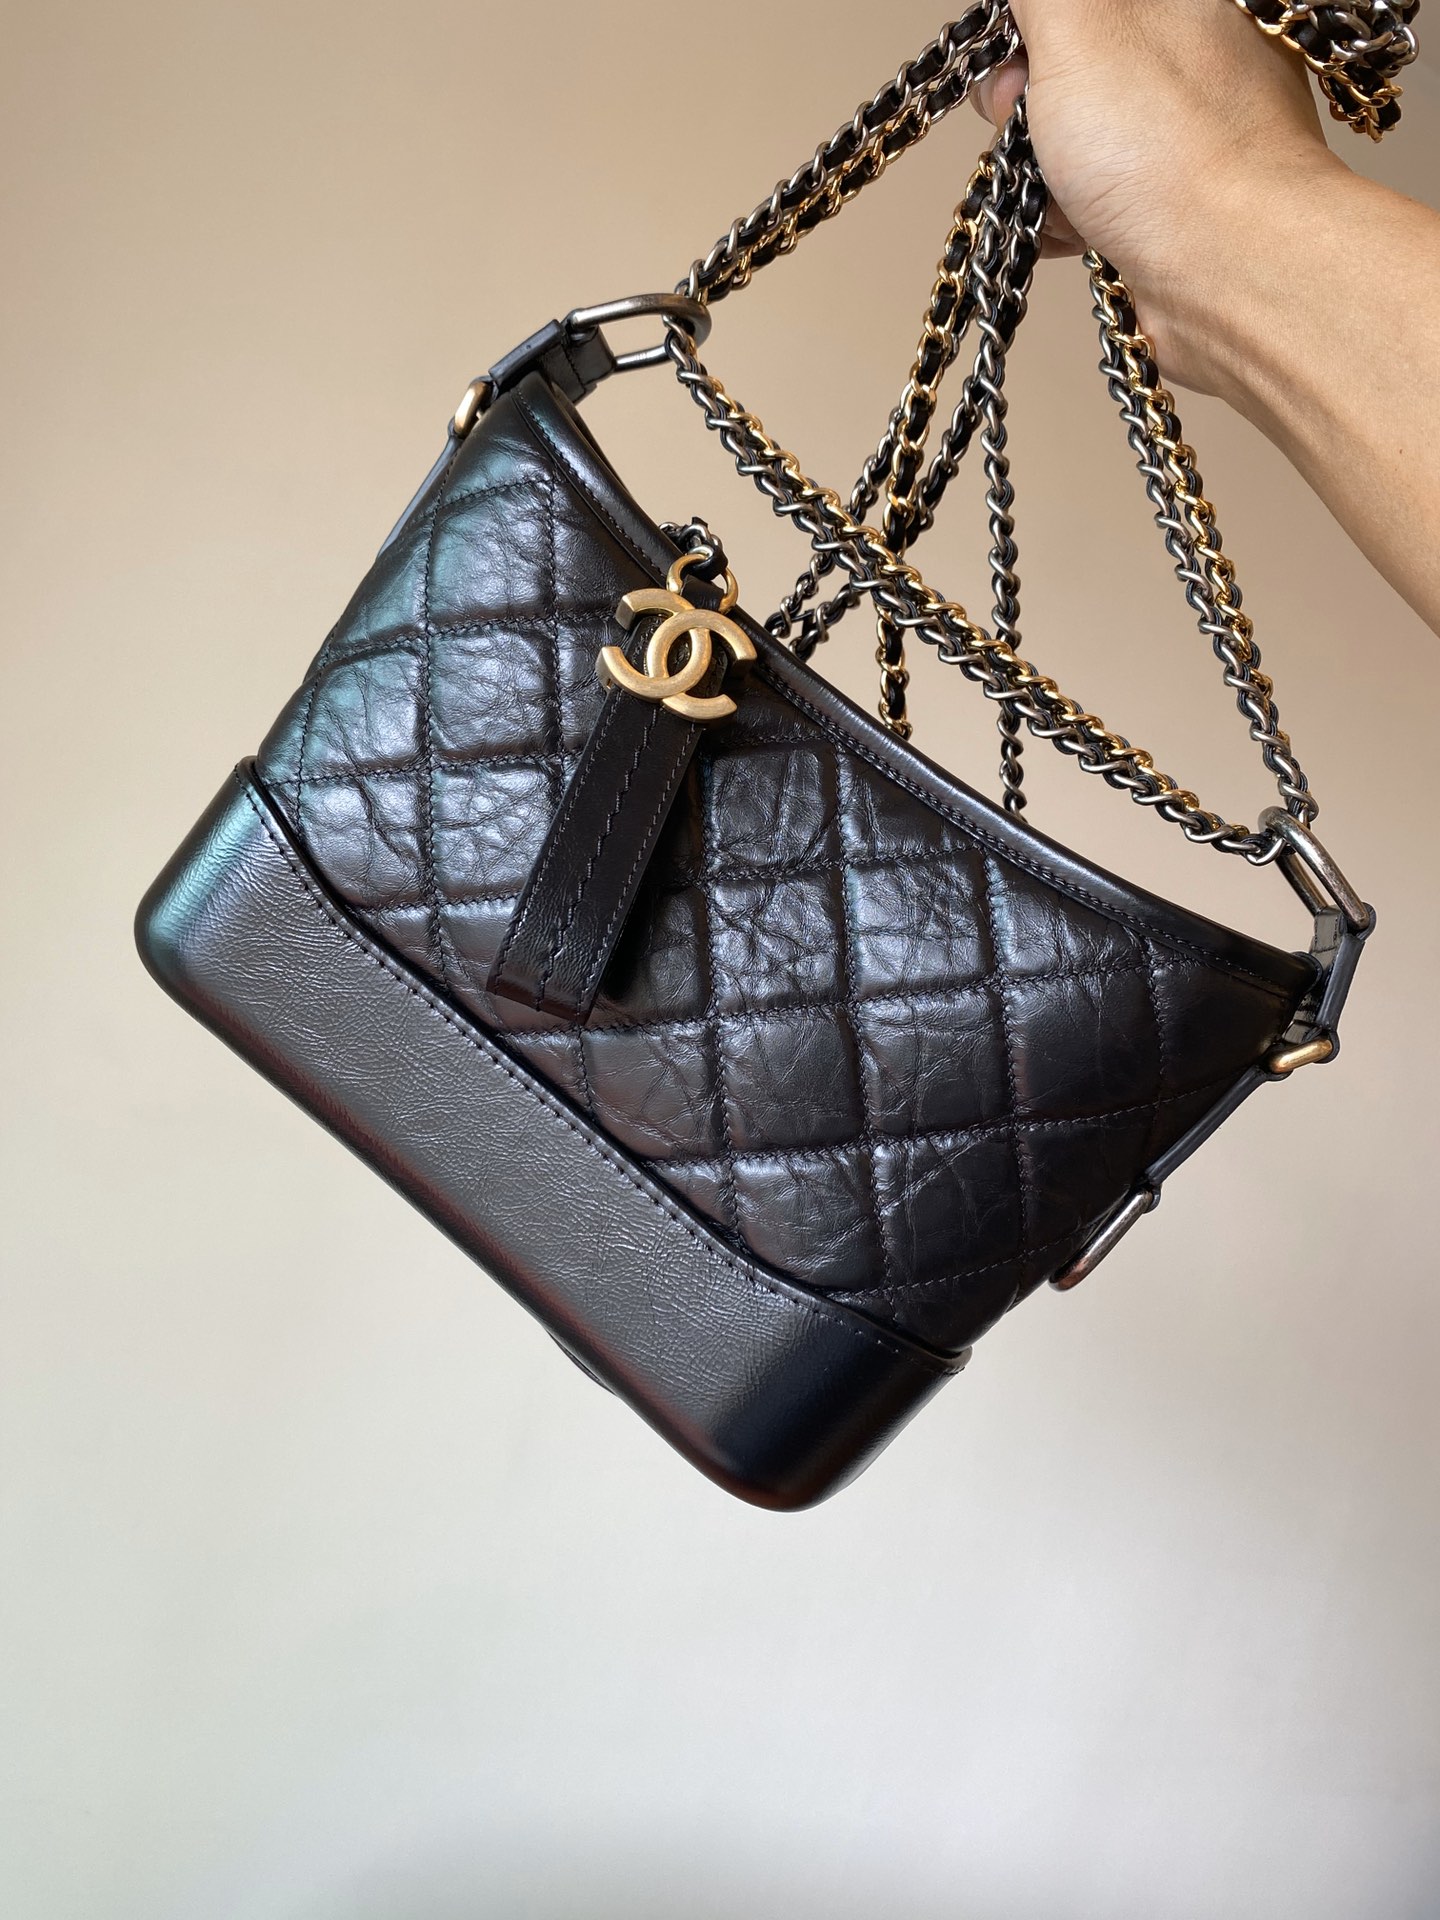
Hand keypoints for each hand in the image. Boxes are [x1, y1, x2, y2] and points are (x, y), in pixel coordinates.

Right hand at [974, 0, 1340, 394]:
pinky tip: (1073, 233)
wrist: (1231, 273)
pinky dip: (1071, 220)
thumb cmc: (1166, 150)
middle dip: (1026, 107)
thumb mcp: (1079, 26)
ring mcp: (1187, 136)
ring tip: (1061, 198)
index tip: (1017, 60)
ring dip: (1043, 174)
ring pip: (1076, 139)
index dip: (1028, 30)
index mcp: (1181, 0)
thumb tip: (1028, 0)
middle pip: (1067, 66)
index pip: (1075, 5)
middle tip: (1032, 130)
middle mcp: (1191, 58)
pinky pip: (1098, 200)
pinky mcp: (1175, 207)